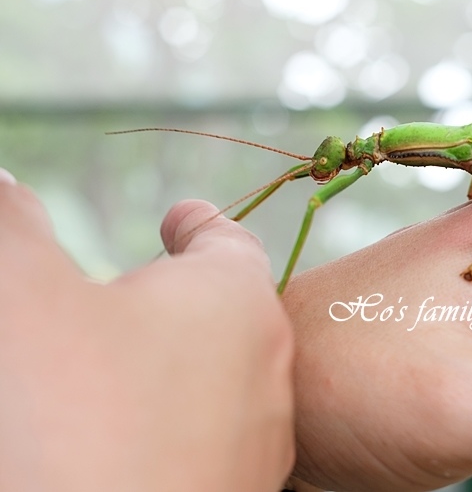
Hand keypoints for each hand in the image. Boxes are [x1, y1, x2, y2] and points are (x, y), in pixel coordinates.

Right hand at [0, 170, 293, 491]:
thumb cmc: (71, 413)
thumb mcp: (27, 298)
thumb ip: (19, 228)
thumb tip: (5, 185)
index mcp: (234, 295)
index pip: (227, 238)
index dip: (198, 222)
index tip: (180, 218)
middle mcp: (269, 361)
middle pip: (231, 307)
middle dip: (183, 294)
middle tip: (137, 293)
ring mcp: (266, 433)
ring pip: (228, 374)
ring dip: (184, 362)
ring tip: (127, 370)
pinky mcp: (248, 486)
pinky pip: (219, 433)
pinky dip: (184, 419)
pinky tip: (133, 435)